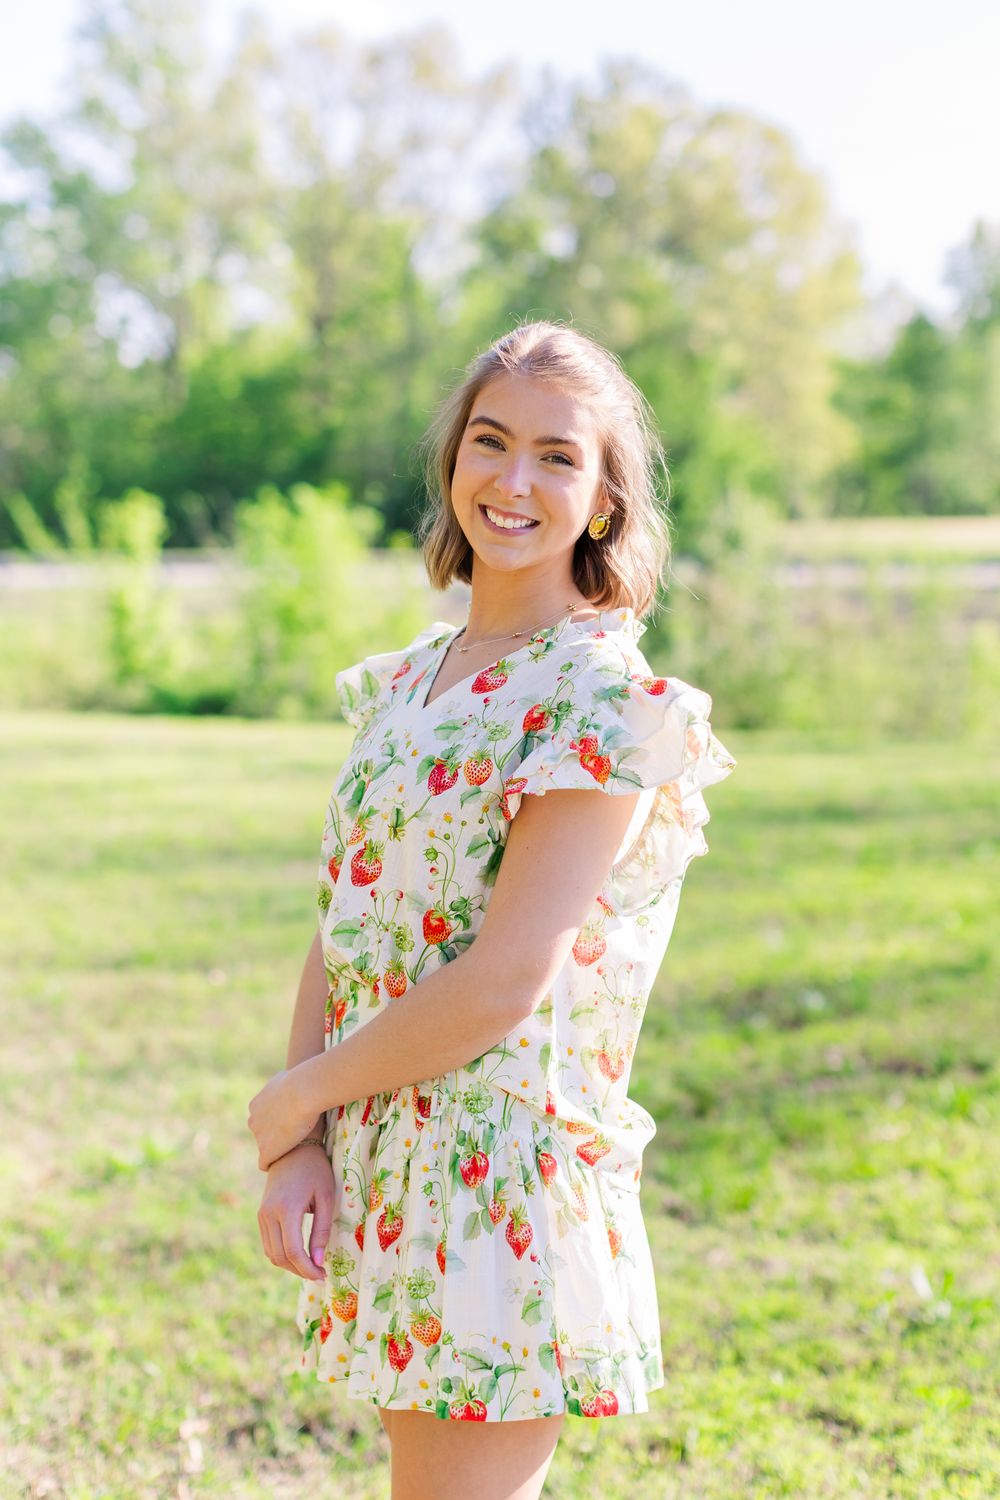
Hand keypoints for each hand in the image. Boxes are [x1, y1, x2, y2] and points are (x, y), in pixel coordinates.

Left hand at [247, 1066, 318, 1171]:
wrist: (303, 1092)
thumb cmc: (299, 1082)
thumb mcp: (285, 1078)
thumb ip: (281, 1085)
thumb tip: (289, 1083)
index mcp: (256, 1105)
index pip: (262, 1119)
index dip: (277, 1122)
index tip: (291, 1124)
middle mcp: (253, 1121)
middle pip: (261, 1134)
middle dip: (274, 1136)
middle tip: (295, 1137)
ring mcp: (258, 1137)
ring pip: (265, 1148)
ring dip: (277, 1149)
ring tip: (295, 1149)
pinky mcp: (266, 1151)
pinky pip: (265, 1163)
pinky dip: (273, 1163)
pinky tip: (285, 1162)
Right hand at [257, 1145, 334, 1281]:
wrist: (291, 1149)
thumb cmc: (315, 1170)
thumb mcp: (325, 1197)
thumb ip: (321, 1230)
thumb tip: (318, 1261)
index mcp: (286, 1209)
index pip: (293, 1251)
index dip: (308, 1269)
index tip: (323, 1276)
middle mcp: (268, 1215)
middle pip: (280, 1257)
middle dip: (300, 1271)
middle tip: (320, 1275)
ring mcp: (261, 1215)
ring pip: (271, 1254)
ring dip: (290, 1266)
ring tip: (311, 1267)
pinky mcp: (261, 1215)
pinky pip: (268, 1244)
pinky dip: (282, 1255)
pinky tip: (299, 1256)